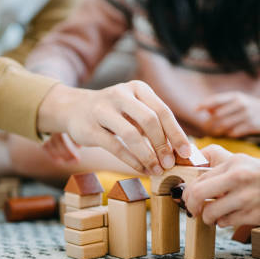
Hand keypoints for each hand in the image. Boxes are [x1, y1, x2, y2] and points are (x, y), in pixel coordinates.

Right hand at [37, 81, 190, 174]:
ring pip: (131, 134)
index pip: (163, 111)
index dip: (176, 134)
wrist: (73, 108)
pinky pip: (115, 146)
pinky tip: (142, 170)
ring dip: (148, 156)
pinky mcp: (89, 128)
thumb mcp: (134, 108)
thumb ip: (155, 124)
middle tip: (170, 164)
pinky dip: (132, 161)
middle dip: (163, 145)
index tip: (186, 153)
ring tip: (157, 170)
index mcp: (137, 88)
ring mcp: (102, 110)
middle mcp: (120, 94)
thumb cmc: (113, 112)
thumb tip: (181, 149)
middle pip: (149, 120)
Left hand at [183, 145, 259, 227]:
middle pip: (197, 194)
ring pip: (210, 212)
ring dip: (207, 218)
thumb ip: (221, 171)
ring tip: (212, 217)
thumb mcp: (244, 164)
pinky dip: (223, 223)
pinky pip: (225, 222)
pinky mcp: (253, 213)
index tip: (190, 198)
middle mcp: (238, 177)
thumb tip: (194, 186)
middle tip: (193, 210)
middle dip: (190, 205)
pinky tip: (229, 218)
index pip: (199, 178)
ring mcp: (245, 196)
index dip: (189, 191)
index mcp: (234, 163)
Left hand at [197, 92, 259, 136]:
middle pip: (218, 116)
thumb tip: (204, 110)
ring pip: (224, 126)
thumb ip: (220, 104)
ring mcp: (247, 116)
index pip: (216, 99)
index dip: (204, 104)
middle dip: (209, 123)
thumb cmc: (248, 106)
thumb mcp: (236, 100)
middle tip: (205, 128)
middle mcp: (241, 104)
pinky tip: (226, 134)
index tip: (196, 110)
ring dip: (216, 131)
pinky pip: (234, 133)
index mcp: (235, 96)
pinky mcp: (252, 126)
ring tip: (213, 132)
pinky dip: (227, 134)